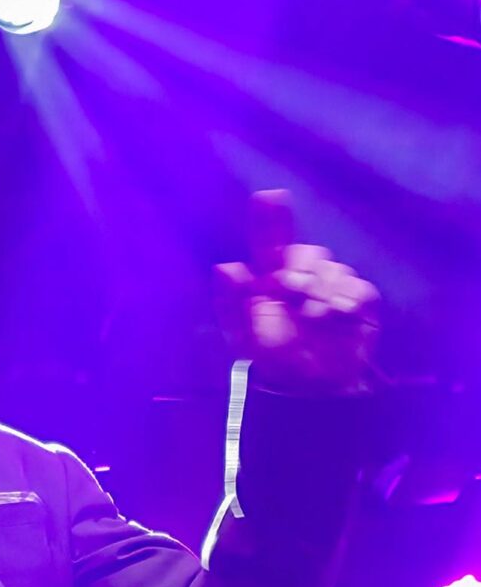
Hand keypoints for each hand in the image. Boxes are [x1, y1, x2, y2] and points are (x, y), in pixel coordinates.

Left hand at [215, 190, 379, 393]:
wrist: (313, 390)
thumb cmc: (276, 365)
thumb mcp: (246, 339)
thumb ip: (233, 303)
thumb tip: (226, 265)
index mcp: (272, 283)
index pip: (272, 242)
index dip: (271, 218)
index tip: (270, 196)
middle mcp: (303, 280)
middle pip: (309, 252)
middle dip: (303, 269)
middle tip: (293, 292)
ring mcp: (333, 289)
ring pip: (334, 268)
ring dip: (322, 291)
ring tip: (315, 319)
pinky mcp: (360, 302)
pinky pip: (358, 287)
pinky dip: (348, 300)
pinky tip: (338, 318)